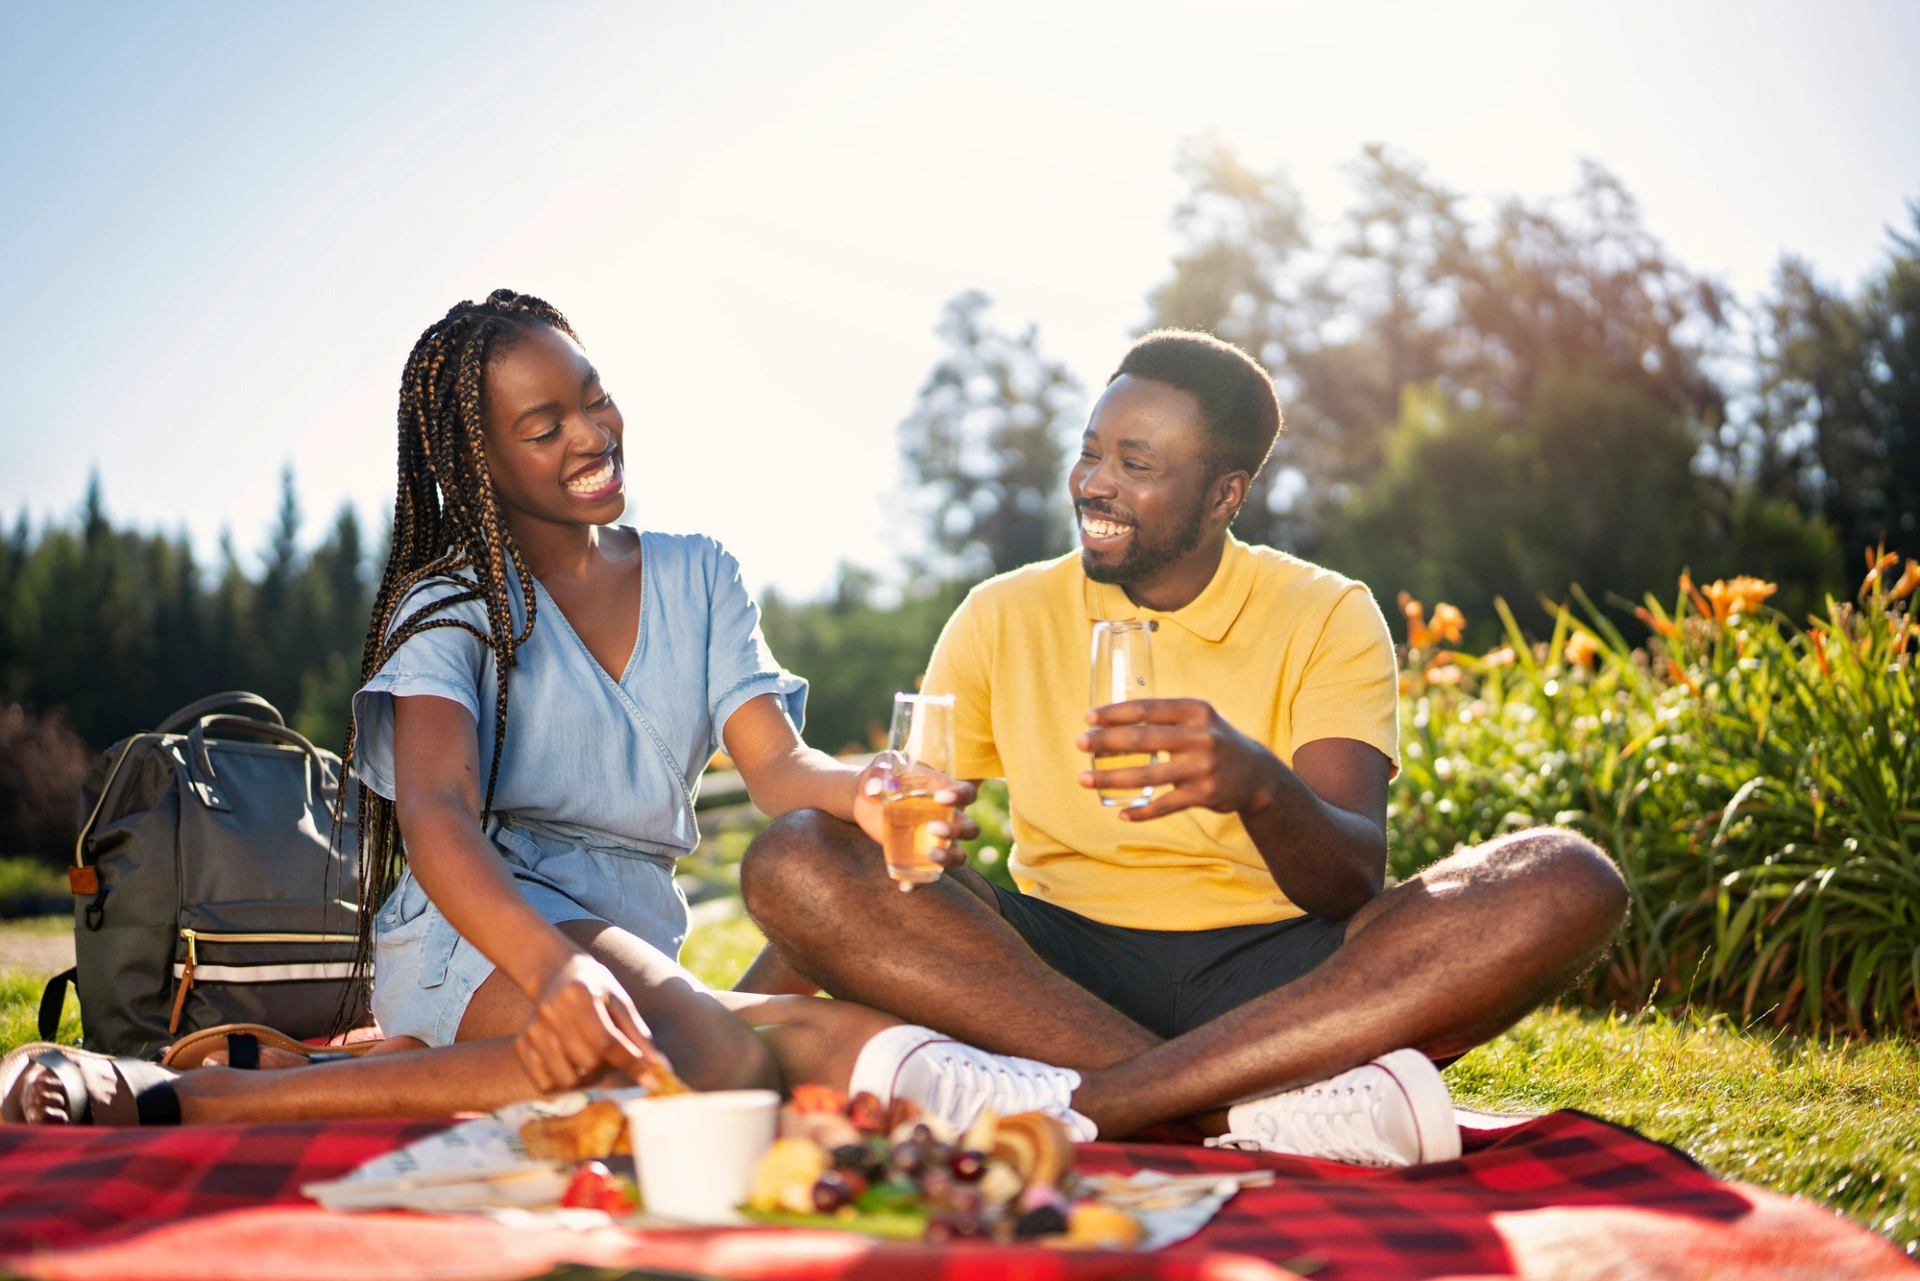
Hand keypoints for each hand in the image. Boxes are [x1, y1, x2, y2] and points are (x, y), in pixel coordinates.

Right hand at [518, 951, 673, 1092]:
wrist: (555, 973)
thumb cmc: (595, 987)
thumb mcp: (620, 1001)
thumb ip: (638, 1035)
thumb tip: (658, 1068)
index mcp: (580, 994)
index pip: (606, 1041)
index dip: (631, 1062)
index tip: (651, 1080)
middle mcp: (551, 1012)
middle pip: (588, 1062)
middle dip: (608, 1067)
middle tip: (612, 1057)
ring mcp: (533, 1030)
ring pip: (567, 1079)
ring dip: (587, 1079)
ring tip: (592, 1061)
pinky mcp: (522, 1045)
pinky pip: (545, 1084)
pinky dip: (563, 1084)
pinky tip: (572, 1066)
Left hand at [854, 752, 979, 876]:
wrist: (866, 799)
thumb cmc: (881, 776)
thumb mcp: (880, 767)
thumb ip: (877, 772)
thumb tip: (874, 789)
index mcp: (944, 790)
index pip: (967, 793)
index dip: (961, 797)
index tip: (941, 798)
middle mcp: (946, 817)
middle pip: (970, 829)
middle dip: (958, 832)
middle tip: (933, 828)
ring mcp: (935, 840)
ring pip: (958, 856)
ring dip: (949, 859)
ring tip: (931, 856)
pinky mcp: (918, 856)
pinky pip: (926, 874)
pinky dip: (918, 882)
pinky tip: (904, 886)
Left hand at [1078, 698, 1275, 821]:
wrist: (1257, 774)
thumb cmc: (1213, 740)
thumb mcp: (1198, 718)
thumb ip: (1163, 716)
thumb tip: (1111, 720)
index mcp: (1196, 711)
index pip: (1147, 709)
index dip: (1115, 713)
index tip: (1088, 718)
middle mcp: (1201, 736)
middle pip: (1143, 739)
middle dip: (1107, 742)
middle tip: (1080, 744)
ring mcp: (1203, 768)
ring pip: (1147, 775)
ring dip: (1111, 778)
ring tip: (1084, 779)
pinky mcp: (1204, 795)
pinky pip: (1164, 806)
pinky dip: (1141, 812)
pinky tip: (1121, 812)